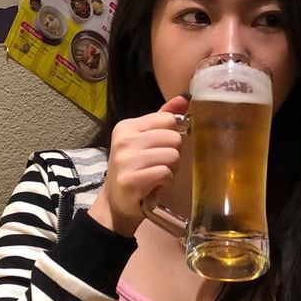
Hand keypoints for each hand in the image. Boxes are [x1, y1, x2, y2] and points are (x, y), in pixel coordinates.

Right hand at [89, 94, 188, 237]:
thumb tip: (185, 98)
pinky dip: (166, 181)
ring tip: (157, 174)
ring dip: (171, 169)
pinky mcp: (131, 181)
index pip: (167, 119)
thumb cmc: (134, 168)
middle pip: (173, 138)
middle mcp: (124, 140)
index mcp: (127, 126)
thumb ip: (163, 118)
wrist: (115, 202)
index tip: (160, 147)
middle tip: (159, 164)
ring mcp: (126, 161)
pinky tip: (155, 184)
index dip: (171, 135)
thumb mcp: (143, 140)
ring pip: (172, 156)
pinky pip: (166, 173)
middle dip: (173, 153)